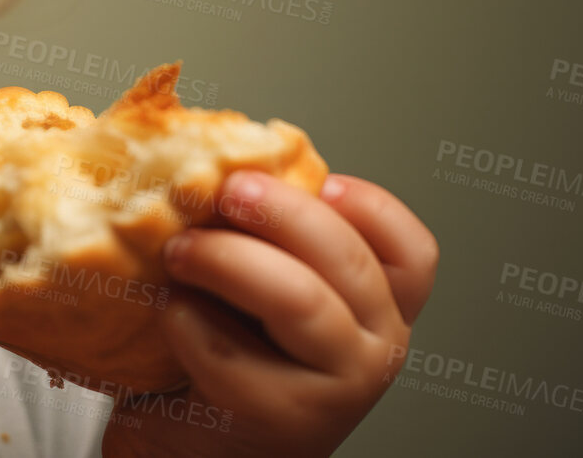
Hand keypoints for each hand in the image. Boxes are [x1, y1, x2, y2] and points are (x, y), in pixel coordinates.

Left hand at [100, 171, 438, 457]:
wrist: (188, 443)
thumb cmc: (221, 352)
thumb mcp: (257, 283)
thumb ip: (264, 233)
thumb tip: (216, 154)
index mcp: (378, 306)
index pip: (412, 254)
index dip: (374, 210)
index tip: (323, 179)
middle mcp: (375, 347)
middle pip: (350, 261)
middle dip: (282, 212)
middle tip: (225, 189)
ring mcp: (340, 388)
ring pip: (299, 301)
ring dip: (227, 261)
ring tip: (179, 251)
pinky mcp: (287, 420)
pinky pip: (233, 354)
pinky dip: (189, 322)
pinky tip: (170, 313)